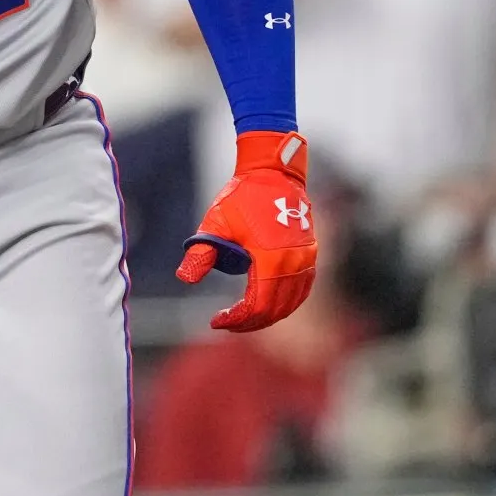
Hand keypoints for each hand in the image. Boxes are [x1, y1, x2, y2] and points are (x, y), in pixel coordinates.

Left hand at [176, 131, 319, 332]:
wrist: (274, 172)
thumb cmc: (243, 196)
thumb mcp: (216, 224)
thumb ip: (200, 253)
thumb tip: (185, 278)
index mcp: (271, 259)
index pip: (257, 306)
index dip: (237, 319)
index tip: (216, 320)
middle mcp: (294, 263)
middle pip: (275, 310)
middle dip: (250, 322)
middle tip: (228, 322)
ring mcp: (306, 259)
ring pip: (292, 303)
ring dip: (269, 316)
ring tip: (245, 318)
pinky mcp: (311, 253)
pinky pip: (302, 289)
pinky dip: (287, 303)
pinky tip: (270, 305)